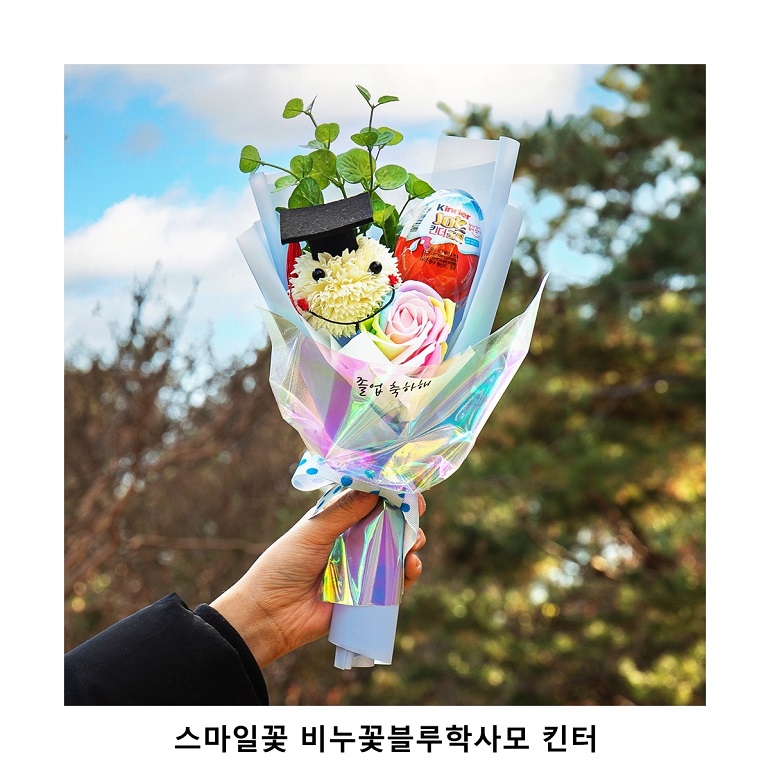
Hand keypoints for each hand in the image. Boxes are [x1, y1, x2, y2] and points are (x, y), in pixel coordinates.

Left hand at [211, 490, 426, 667]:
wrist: (271, 615)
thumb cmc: (285, 565)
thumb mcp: (314, 531)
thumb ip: (344, 510)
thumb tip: (378, 487)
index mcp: (339, 519)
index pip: (372, 500)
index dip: (392, 494)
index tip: (409, 491)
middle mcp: (354, 540)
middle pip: (391, 524)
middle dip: (408, 518)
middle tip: (417, 514)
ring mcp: (363, 567)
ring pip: (398, 551)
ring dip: (412, 543)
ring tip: (413, 544)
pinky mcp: (369, 595)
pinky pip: (396, 583)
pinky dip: (409, 573)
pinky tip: (411, 566)